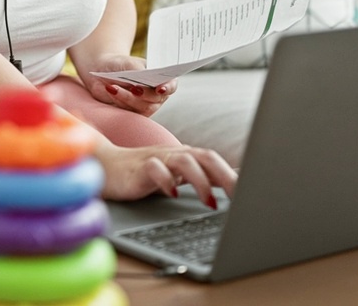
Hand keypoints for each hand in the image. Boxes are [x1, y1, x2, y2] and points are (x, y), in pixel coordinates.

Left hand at [81, 54, 176, 116]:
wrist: (102, 71)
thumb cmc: (119, 64)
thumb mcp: (129, 63)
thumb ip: (140, 71)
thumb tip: (148, 80)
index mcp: (160, 78)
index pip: (171, 85)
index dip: (168, 88)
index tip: (160, 89)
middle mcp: (156, 94)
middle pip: (156, 99)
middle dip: (144, 94)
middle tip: (133, 88)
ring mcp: (145, 105)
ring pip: (143, 107)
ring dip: (128, 98)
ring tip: (114, 87)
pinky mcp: (132, 112)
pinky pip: (129, 112)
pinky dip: (119, 101)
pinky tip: (111, 90)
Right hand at [96, 142, 236, 205]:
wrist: (105, 166)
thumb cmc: (143, 172)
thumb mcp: (176, 175)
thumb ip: (202, 177)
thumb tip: (234, 183)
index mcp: (185, 156)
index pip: (215, 161)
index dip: (234, 175)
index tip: (252, 193)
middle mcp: (174, 154)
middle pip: (206, 157)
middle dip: (225, 177)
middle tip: (239, 197)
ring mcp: (157, 158)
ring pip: (185, 161)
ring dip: (201, 181)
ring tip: (209, 202)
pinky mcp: (139, 167)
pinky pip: (155, 169)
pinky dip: (167, 181)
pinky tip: (173, 195)